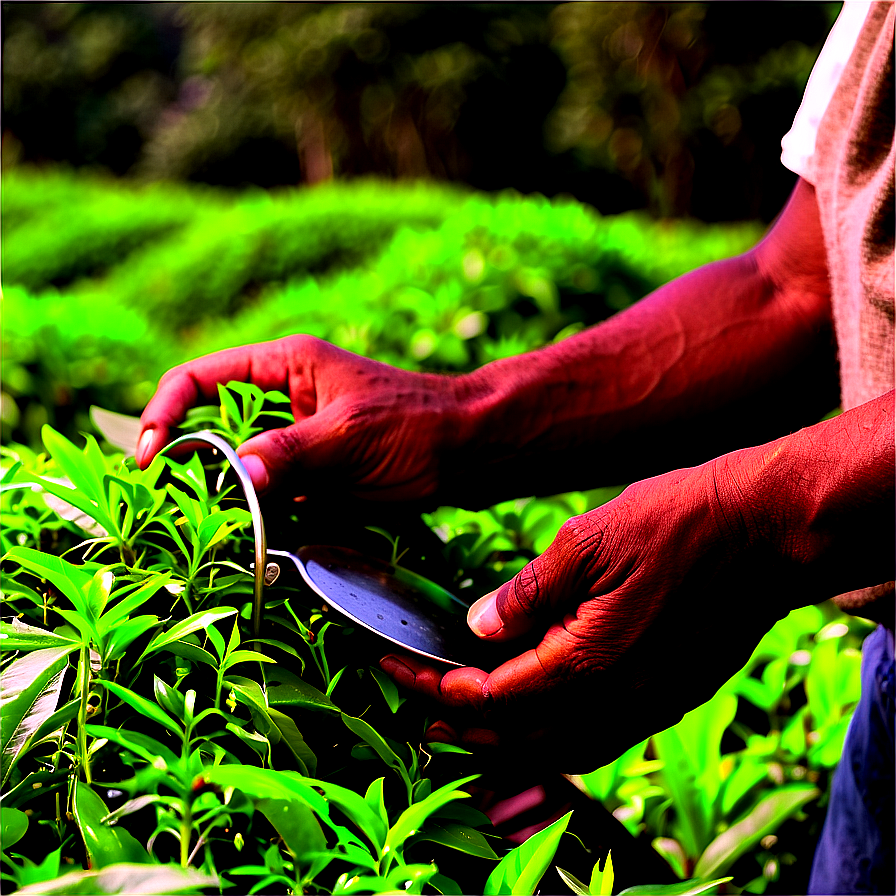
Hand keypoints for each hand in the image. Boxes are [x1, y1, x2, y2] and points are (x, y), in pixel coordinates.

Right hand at [137, 335, 464, 501]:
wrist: (475, 453)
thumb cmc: (420, 426)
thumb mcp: (349, 434)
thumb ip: (289, 452)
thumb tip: (234, 474)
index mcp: (287, 365)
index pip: (200, 379)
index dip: (164, 413)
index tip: (150, 459)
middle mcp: (288, 399)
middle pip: (215, 426)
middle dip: (193, 463)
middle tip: (176, 506)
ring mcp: (303, 440)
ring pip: (244, 467)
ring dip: (229, 497)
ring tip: (218, 529)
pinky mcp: (320, 475)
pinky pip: (275, 496)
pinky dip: (263, 516)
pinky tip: (261, 537)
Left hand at [381, 457, 792, 772]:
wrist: (769, 530)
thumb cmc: (681, 522)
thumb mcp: (589, 538)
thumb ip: (530, 592)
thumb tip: (480, 627)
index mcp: (593, 659)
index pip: (497, 694)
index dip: (443, 685)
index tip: (402, 669)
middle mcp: (623, 697)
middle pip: (525, 738)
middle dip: (465, 726)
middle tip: (420, 711)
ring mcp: (653, 703)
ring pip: (564, 749)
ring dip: (509, 741)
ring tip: (467, 722)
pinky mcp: (673, 695)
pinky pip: (601, 738)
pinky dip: (555, 738)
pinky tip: (539, 712)